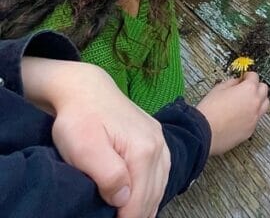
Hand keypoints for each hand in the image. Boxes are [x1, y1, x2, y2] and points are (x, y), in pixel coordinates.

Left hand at [23, 58, 170, 217]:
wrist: (87, 89)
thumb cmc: (80, 119)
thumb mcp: (86, 149)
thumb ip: (109, 175)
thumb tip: (123, 199)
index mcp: (143, 151)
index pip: (139, 201)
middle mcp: (158, 145)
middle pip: (153, 194)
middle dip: (139, 216)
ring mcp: (159, 139)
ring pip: (161, 184)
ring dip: (149, 206)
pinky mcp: (155, 135)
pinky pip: (163, 170)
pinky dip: (156, 189)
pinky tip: (146, 200)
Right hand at [196, 73, 269, 155]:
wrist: (203, 133)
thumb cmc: (209, 110)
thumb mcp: (218, 88)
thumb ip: (232, 82)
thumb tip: (237, 82)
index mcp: (248, 89)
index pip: (255, 76)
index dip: (247, 76)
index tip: (243, 78)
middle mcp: (255, 103)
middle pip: (264, 89)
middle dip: (256, 87)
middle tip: (246, 89)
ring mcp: (254, 118)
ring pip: (264, 105)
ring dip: (258, 101)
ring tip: (246, 103)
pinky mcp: (250, 131)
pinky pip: (256, 119)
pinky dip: (252, 115)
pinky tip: (241, 117)